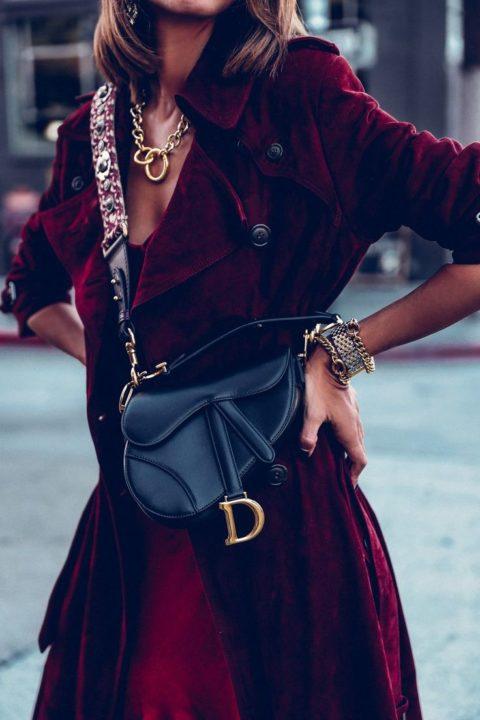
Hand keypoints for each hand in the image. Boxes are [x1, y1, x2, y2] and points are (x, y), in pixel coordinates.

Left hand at [299, 346, 366, 485]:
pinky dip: (345, 438)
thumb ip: (308, 434)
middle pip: (358, 452)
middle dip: (350, 466)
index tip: (347, 485)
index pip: (359, 460)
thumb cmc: (320, 388)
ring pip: (355, 439)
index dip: (354, 475)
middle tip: (339, 477)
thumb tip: (307, 452)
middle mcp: (356, 425)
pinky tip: (332, 437)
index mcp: (349, 431)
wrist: (332, 362)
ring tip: (335, 460)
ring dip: (348, 451)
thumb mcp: (311, 413)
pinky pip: (351, 428)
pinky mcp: (350, 407)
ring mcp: (354, 415)